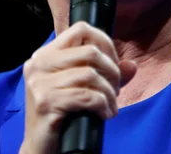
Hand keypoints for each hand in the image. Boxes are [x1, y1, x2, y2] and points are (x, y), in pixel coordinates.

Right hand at [20, 22, 136, 153]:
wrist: (40, 148)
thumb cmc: (62, 116)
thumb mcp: (82, 88)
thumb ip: (106, 74)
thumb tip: (132, 65)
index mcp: (45, 54)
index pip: (80, 29)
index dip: (104, 42)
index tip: (113, 64)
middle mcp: (39, 64)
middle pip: (90, 51)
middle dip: (112, 71)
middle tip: (115, 90)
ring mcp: (40, 83)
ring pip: (91, 74)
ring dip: (109, 93)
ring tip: (111, 106)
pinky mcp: (46, 102)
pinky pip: (87, 96)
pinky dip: (103, 105)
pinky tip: (105, 114)